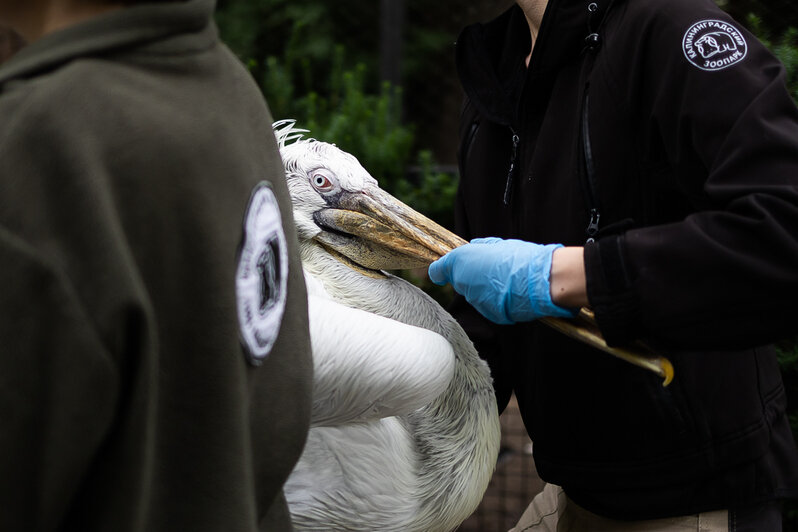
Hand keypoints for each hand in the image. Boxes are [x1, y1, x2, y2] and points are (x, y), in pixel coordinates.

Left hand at [428, 237, 576, 323]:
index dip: (441, 270)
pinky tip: (511, 292)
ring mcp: (476, 301)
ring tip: (506, 280)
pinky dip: (497, 300)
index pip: (438, 270)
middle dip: (472, 276)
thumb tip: (472, 247)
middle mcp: (463, 283)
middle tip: (492, 268)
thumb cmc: (519, 257)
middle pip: (461, 282)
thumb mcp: (496, 244)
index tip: (444, 270)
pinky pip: (489, 306)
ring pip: (475, 294)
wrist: (538, 280)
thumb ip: (479, 247)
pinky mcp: (489, 314)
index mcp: (460, 262)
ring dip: (486, 289)